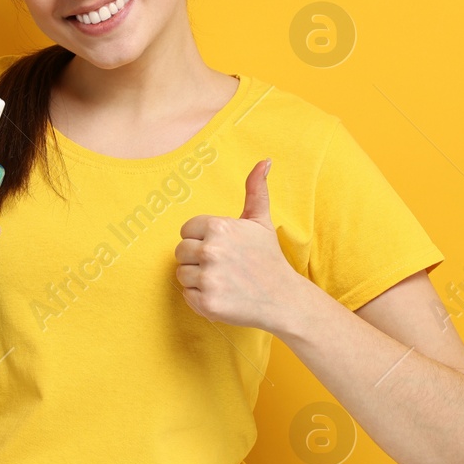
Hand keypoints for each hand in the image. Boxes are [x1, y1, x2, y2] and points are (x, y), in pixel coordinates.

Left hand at [174, 158, 301, 330]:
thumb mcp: (261, 221)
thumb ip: (255, 190)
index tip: (221, 249)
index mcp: (218, 227)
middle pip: (180, 252)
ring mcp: (208, 278)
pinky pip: (186, 296)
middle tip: (222, 267)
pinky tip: (222, 295)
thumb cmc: (268, 258)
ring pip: (182, 275)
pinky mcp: (207, 303)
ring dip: (198, 280)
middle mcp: (211, 250)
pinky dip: (200, 299)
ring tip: (223, 281)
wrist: (283, 299)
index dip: (201, 240)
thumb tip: (264, 160)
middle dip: (196, 260)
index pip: (186, 231)